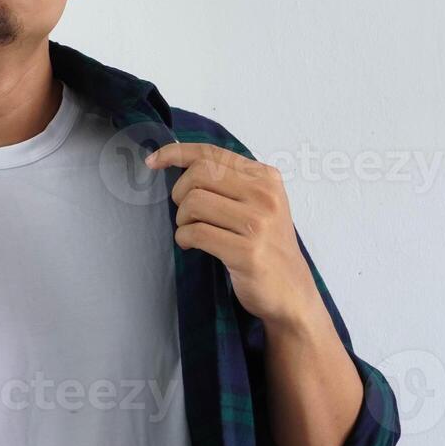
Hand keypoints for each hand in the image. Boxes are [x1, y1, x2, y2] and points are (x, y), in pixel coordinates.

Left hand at [144, 142, 320, 329]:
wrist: (292, 292)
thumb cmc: (266, 245)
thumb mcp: (257, 203)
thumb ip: (229, 181)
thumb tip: (177, 160)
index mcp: (266, 177)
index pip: (212, 153)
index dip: (176, 153)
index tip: (153, 161)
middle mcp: (265, 195)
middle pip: (199, 174)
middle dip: (180, 194)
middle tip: (186, 214)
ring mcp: (259, 224)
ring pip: (194, 203)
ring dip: (182, 220)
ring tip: (191, 231)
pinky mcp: (248, 253)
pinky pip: (197, 233)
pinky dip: (185, 238)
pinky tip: (191, 245)